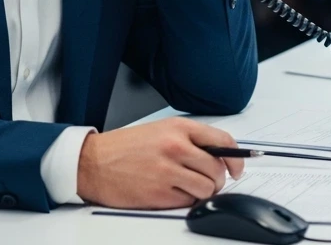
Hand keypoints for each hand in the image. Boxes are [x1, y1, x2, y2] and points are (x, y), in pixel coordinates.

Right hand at [76, 117, 244, 208]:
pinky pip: (188, 202)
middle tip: (208, 181)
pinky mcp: (159, 193)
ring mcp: (167, 171)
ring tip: (190, 188)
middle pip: (217, 168)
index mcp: (178, 128)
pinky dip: (187, 201)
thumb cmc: (124, 147)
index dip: (236, 157)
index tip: (237, 167)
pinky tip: (173, 193)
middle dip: (217, 179)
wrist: (92, 162)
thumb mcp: (160, 131)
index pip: (222, 141)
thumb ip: (189, 140)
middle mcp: (175, 147)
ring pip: (206, 188)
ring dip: (204, 192)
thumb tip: (219, 155)